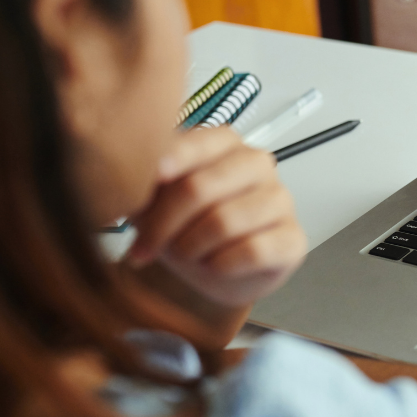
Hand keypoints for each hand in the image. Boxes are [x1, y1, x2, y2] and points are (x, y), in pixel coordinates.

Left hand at [126, 127, 306, 307]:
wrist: (212, 272)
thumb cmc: (185, 229)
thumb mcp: (154, 202)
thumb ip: (142, 182)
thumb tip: (123, 181)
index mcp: (225, 144)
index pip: (194, 145)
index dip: (160, 168)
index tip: (138, 188)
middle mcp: (257, 165)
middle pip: (201, 187)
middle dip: (163, 224)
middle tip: (144, 247)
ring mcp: (280, 201)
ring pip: (224, 222)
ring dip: (191, 248)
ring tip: (183, 255)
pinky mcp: (292, 239)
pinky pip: (252, 251)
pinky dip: (221, 265)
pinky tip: (213, 266)